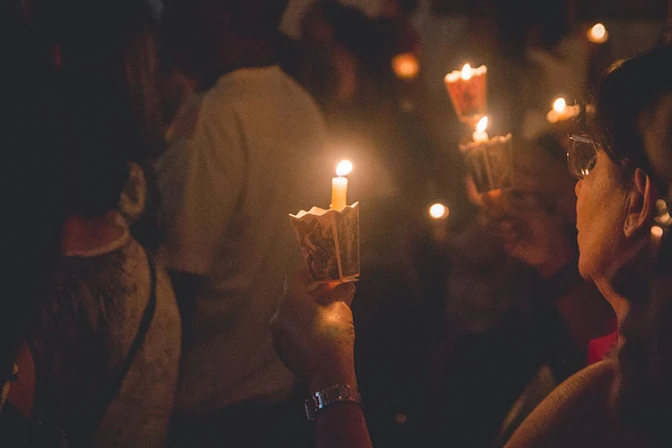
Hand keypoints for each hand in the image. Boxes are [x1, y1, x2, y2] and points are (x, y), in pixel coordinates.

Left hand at [271, 273, 356, 391]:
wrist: (328, 377)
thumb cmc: (333, 336)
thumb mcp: (342, 309)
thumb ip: (341, 291)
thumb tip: (346, 284)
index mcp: (289, 301)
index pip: (295, 275)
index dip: (310, 270)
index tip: (324, 270)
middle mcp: (278, 315)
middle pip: (294, 294)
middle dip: (313, 289)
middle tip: (331, 288)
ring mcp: (277, 334)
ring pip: (292, 312)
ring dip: (308, 306)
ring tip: (329, 307)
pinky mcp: (281, 349)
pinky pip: (291, 328)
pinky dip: (303, 322)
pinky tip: (320, 326)